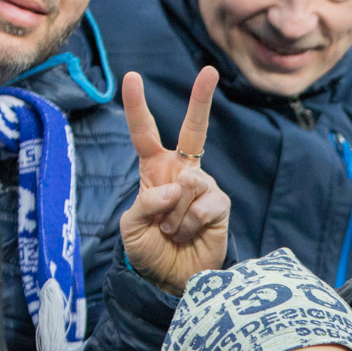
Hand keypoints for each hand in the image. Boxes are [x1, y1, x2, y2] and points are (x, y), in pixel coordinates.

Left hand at [119, 68, 230, 296]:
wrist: (172, 279)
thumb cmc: (148, 250)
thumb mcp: (131, 226)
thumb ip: (146, 201)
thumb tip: (177, 186)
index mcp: (155, 169)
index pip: (144, 133)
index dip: (137, 106)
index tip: (132, 77)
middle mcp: (182, 172)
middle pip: (194, 130)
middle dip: (202, 99)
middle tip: (209, 70)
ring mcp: (204, 187)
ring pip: (190, 182)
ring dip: (174, 214)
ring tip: (172, 231)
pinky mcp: (220, 205)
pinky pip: (205, 204)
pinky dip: (190, 223)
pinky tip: (188, 234)